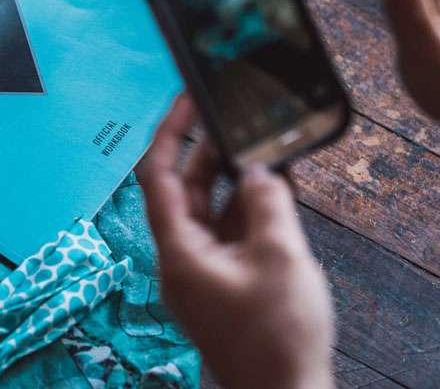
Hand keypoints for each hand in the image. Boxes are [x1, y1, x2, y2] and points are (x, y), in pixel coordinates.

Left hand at [139, 95, 334, 388]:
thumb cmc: (278, 341)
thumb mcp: (280, 257)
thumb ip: (267, 203)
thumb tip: (259, 170)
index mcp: (179, 252)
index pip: (159, 175)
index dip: (170, 132)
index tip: (185, 99)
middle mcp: (183, 259)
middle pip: (187, 190)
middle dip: (210, 152)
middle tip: (234, 118)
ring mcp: (205, 273)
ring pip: (213, 211)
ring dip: (237, 180)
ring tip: (264, 147)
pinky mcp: (226, 284)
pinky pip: (232, 234)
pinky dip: (251, 210)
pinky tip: (277, 189)